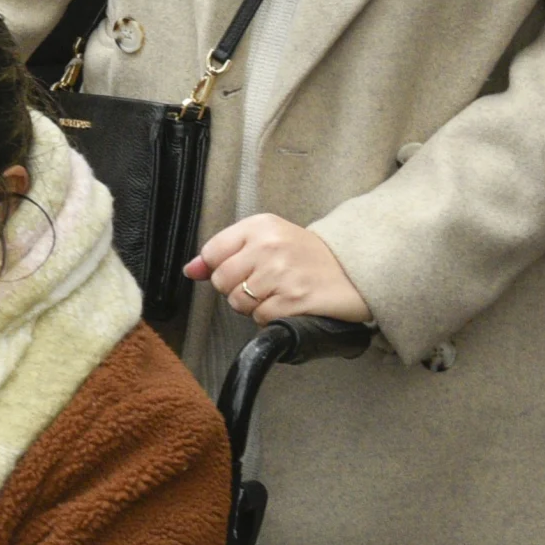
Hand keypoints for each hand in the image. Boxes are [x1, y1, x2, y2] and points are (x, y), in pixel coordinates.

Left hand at [187, 212, 371, 322]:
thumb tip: (191, 270)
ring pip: (238, 302)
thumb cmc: (305, 257)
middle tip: (263, 284)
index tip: (242, 269)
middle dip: (236, 289)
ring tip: (277, 293)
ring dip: (253, 306)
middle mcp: (270, 246)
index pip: (212, 253)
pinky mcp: (295, 299)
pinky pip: (260, 318)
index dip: (221, 268)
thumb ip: (224, 253)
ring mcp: (283, 273)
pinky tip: (288, 305)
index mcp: (260, 226)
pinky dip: (271, 317)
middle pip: (221, 281)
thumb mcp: (266, 240)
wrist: (353, 271)